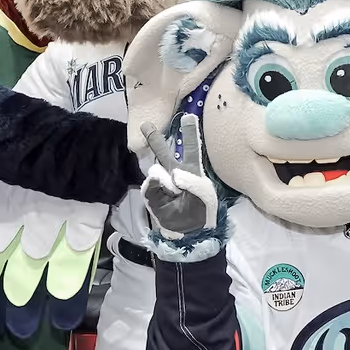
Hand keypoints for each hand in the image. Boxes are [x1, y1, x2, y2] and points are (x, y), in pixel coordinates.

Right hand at [141, 113, 217, 237]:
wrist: (189, 234)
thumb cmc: (201, 211)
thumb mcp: (204, 195)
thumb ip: (190, 181)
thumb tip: (166, 173)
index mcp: (191, 170)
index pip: (190, 148)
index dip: (189, 132)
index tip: (188, 115)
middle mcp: (175, 173)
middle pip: (163, 152)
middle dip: (154, 138)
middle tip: (145, 125)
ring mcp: (162, 184)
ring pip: (156, 170)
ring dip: (164, 178)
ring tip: (174, 189)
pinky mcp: (152, 195)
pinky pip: (152, 187)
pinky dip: (160, 191)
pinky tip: (168, 196)